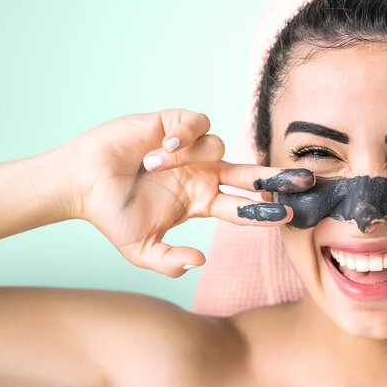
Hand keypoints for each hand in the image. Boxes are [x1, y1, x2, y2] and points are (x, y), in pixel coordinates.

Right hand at [54, 109, 312, 276]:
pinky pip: (198, 124)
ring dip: (188, 158)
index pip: (243, 207)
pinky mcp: (175, 124)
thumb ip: (170, 262)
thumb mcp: (141, 249)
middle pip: (252, 174)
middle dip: (278, 177)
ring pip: (219, 147)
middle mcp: (203, 174)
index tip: (287, 216)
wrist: (81, 183)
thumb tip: (201, 261)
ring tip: (153, 165)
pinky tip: (162, 147)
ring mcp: (192, 150)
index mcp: (202, 201)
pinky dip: (185, 136)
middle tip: (305, 180)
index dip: (265, 211)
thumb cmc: (111, 215)